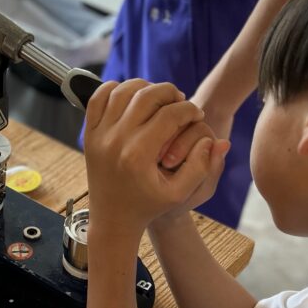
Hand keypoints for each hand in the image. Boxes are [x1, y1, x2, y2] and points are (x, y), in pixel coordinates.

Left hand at [84, 79, 230, 236]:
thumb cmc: (148, 206)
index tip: (196, 114)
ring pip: (122, 91)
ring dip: (145, 87)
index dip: (189, 109)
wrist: (113, 219)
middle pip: (147, 95)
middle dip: (170, 92)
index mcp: (138, 155)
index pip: (170, 114)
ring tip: (159, 98)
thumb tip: (219, 141)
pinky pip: (97, 98)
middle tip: (179, 101)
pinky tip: (132, 97)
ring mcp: (99, 136)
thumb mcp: (180, 194)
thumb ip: (202, 167)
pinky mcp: (89, 134)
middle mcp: (116, 141)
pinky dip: (114, 89)